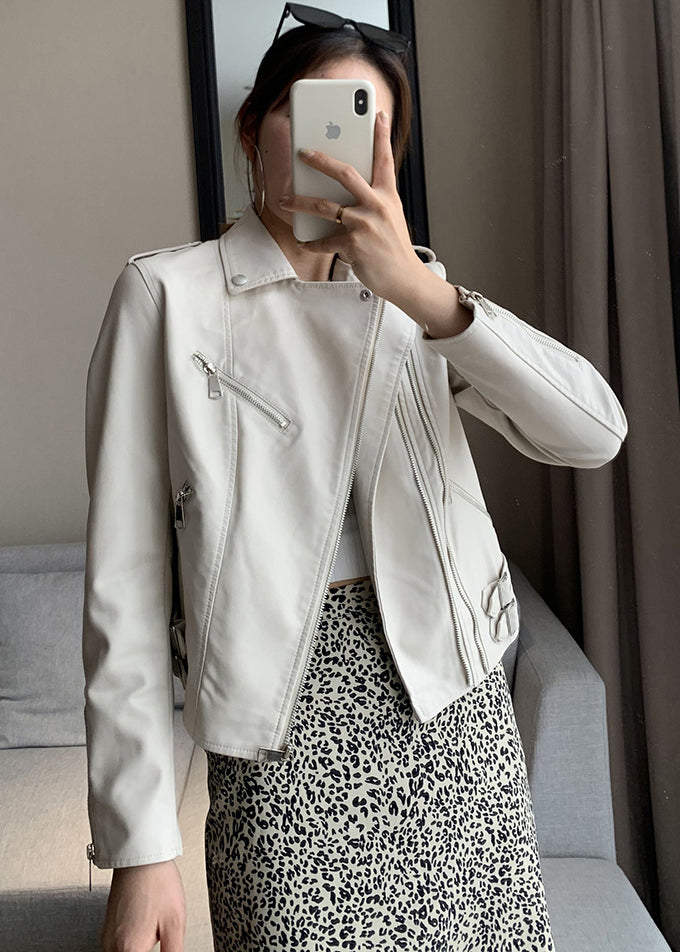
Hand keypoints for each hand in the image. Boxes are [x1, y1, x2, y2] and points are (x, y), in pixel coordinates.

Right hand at [101, 860, 185, 951]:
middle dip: (146, 949)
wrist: (140, 856)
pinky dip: (130, 943)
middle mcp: (112, 945)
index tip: (161, 946)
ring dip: (138, 948)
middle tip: (159, 936)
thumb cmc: (157, 882)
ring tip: (153, 929)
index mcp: (130, 949)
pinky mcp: (108, 925)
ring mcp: (107, 935)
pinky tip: (145, 927)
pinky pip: (117, 945)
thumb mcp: (176, 923)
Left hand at [279, 110, 423, 302]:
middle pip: (345, 173)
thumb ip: (373, 200)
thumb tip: (346, 191)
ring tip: (285, 201)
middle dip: (320, 160)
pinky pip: (325, 240)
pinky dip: (312, 241)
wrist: (405, 279)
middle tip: (303, 152)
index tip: (378, 114)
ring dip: (300, 202)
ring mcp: (365, 224)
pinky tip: (304, 240)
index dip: (382, 135)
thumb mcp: (390, 217)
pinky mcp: (354, 245)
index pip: (385, 159)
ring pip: (325, 206)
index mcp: (388, 195)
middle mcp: (377, 205)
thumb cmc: (394, 248)